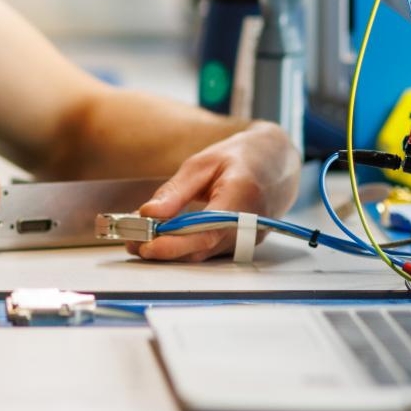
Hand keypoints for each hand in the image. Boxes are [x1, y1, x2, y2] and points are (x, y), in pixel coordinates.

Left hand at [131, 121, 299, 262]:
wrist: (278, 161)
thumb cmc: (242, 156)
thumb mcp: (204, 162)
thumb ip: (177, 190)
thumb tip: (149, 213)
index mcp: (241, 197)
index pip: (205, 231)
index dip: (173, 242)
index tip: (145, 243)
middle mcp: (249, 224)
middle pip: (202, 248)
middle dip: (164, 249)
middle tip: (132, 243)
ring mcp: (249, 238)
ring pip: (204, 254)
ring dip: (171, 250)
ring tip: (139, 240)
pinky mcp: (243, 243)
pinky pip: (211, 251)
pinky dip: (186, 247)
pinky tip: (163, 239)